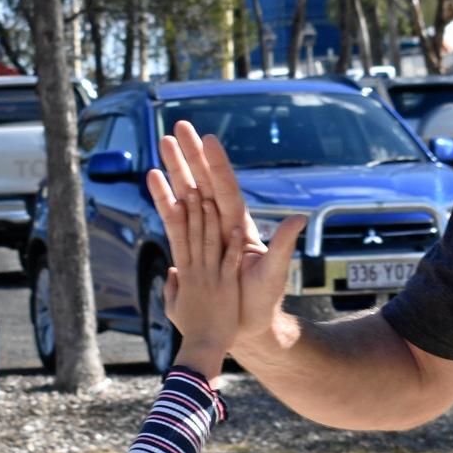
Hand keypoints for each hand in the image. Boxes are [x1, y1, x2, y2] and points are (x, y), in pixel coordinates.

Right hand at [149, 122, 299, 357]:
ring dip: (176, 167)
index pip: (226, 189)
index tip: (208, 139)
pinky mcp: (190, 245)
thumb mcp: (274, 272)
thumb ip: (284, 245)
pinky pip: (175, 217)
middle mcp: (222, 224)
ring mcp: (205, 233)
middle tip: (178, 126)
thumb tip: (298, 217)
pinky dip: (164, 197)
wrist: (247, 326)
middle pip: (204, 181)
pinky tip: (154, 177)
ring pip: (188, 192)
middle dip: (191, 154)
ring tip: (162, 141)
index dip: (217, 165)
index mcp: (239, 227)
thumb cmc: (263, 301)